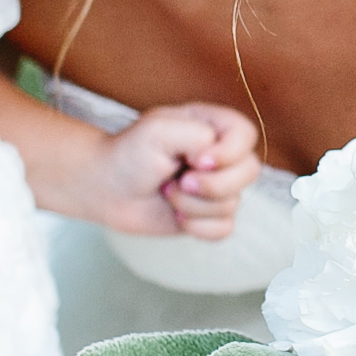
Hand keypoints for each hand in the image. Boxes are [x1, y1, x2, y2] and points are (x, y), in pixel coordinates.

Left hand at [91, 103, 260, 239]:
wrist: (105, 188)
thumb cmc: (128, 153)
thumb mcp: (159, 130)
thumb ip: (196, 135)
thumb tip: (214, 162)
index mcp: (213, 126)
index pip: (246, 135)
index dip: (228, 152)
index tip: (196, 160)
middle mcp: (220, 155)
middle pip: (249, 171)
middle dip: (211, 185)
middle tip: (179, 180)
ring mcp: (217, 185)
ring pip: (233, 204)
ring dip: (192, 205)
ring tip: (166, 192)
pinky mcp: (208, 214)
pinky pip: (224, 229)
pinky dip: (197, 227)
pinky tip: (176, 215)